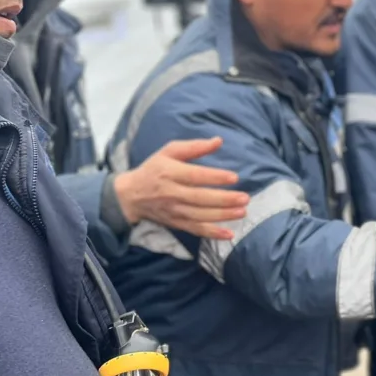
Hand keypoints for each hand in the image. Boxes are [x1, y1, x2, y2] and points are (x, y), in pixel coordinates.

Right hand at [113, 137, 249, 239]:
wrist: (130, 195)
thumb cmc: (154, 168)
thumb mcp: (169, 151)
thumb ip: (194, 146)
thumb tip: (219, 141)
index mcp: (170, 172)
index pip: (195, 176)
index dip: (215, 177)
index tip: (234, 177)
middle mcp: (172, 193)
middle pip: (200, 199)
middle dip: (224, 200)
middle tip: (245, 198)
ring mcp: (174, 211)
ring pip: (200, 216)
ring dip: (223, 216)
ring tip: (242, 212)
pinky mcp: (176, 223)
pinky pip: (195, 230)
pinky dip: (212, 234)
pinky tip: (229, 234)